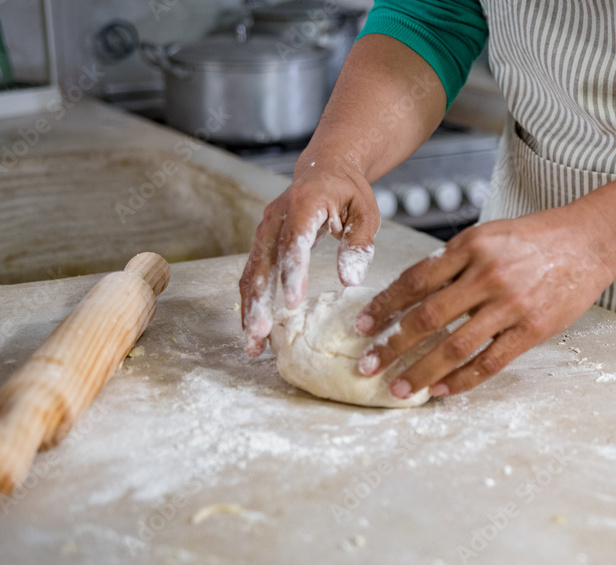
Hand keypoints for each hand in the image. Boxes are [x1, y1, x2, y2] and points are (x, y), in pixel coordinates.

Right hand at [239, 158, 379, 355]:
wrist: (324, 169)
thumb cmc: (348, 192)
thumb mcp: (365, 212)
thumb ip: (358, 244)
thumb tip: (350, 280)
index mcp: (303, 204)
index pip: (294, 241)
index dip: (292, 272)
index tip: (293, 303)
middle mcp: (275, 218)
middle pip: (263, 263)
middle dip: (260, 301)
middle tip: (260, 334)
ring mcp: (264, 231)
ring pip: (252, 274)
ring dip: (250, 309)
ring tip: (252, 345)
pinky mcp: (262, 244)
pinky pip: (253, 276)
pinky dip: (251, 302)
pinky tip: (253, 329)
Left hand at [355, 208, 615, 397]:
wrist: (589, 241)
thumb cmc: (535, 239)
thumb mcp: (487, 236)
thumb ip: (452, 263)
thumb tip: (410, 296)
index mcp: (470, 247)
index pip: (415, 281)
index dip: (384, 306)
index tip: (363, 326)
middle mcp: (487, 275)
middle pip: (427, 317)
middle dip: (392, 345)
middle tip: (367, 365)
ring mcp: (511, 305)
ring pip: (454, 346)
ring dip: (420, 371)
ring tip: (398, 389)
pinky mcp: (532, 330)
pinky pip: (489, 362)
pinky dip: (461, 380)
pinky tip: (439, 390)